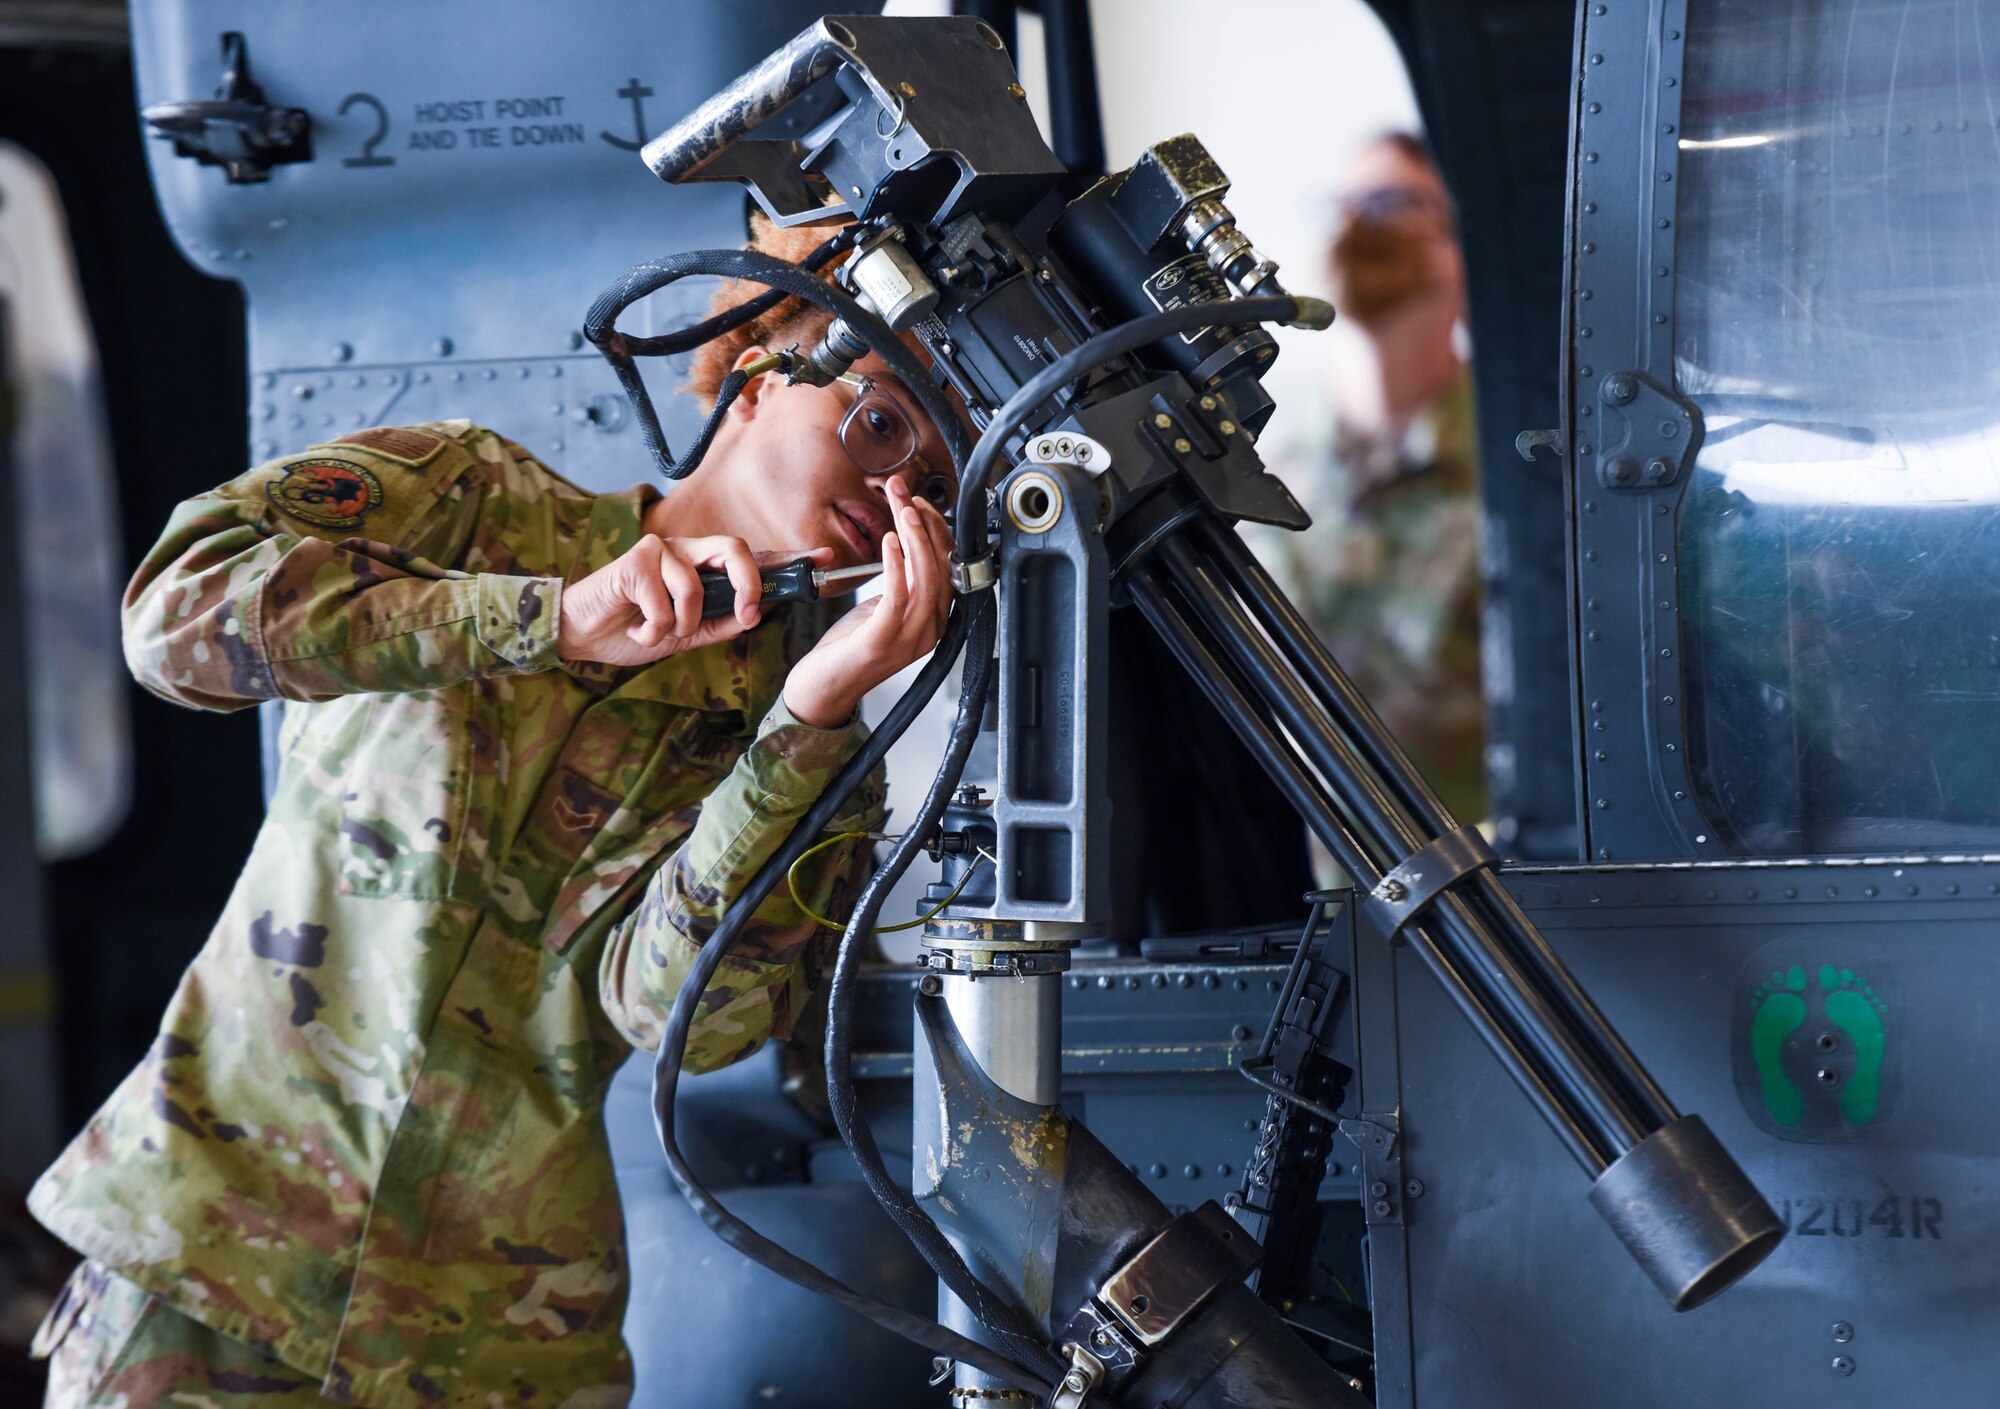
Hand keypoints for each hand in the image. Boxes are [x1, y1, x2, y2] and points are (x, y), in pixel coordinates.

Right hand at [558, 535, 832, 667]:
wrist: (580, 636)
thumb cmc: (630, 629)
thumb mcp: (685, 635)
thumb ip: (720, 624)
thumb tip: (757, 614)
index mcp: (702, 567)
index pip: (751, 558)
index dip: (788, 559)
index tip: (824, 559)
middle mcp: (685, 551)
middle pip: (735, 549)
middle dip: (749, 583)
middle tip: (748, 614)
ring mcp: (659, 550)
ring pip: (696, 585)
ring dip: (681, 623)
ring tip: (658, 632)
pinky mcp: (634, 559)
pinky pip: (665, 598)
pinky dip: (654, 625)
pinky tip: (636, 627)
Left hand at [783, 480, 953, 727]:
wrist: (824, 689)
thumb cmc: (849, 648)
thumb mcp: (882, 609)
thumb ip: (903, 586)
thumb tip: (907, 545)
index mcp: (933, 621)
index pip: (946, 567)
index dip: (935, 531)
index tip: (917, 502)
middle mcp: (928, 630)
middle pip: (940, 567)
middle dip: (925, 524)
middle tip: (905, 494)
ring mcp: (908, 638)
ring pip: (926, 579)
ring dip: (916, 540)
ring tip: (903, 510)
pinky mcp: (882, 641)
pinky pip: (897, 597)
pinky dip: (896, 567)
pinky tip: (889, 542)